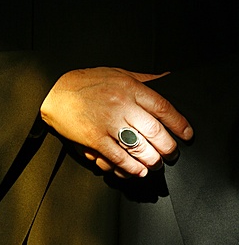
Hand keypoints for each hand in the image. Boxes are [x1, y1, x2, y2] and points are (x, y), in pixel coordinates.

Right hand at [40, 67, 192, 177]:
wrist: (56, 91)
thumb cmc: (89, 82)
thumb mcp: (119, 73)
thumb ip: (145, 79)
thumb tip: (168, 78)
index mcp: (130, 88)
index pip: (163, 108)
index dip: (179, 123)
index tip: (187, 134)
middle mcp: (122, 105)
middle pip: (155, 131)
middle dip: (169, 147)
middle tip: (172, 154)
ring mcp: (108, 124)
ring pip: (140, 148)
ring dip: (153, 160)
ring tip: (157, 163)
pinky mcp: (95, 140)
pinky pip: (119, 158)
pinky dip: (132, 168)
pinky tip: (139, 171)